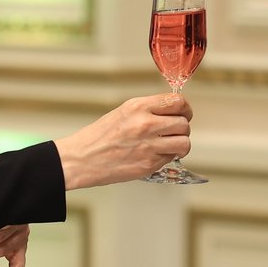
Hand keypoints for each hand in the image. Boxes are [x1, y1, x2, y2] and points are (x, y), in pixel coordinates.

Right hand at [55, 93, 192, 189]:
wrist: (82, 159)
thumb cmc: (99, 136)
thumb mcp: (124, 112)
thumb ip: (149, 110)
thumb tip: (173, 111)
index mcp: (138, 107)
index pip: (177, 101)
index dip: (185, 108)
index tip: (183, 113)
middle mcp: (145, 124)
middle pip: (184, 123)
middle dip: (182, 128)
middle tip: (175, 131)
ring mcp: (148, 146)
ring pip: (184, 143)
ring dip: (180, 144)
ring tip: (170, 145)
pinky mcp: (148, 164)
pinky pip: (171, 158)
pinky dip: (168, 157)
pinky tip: (155, 155)